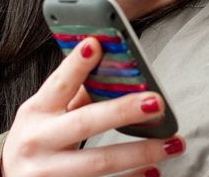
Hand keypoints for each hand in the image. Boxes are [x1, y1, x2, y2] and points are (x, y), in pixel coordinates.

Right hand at [2, 37, 184, 176]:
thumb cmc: (36, 138)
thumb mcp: (45, 113)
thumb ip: (75, 92)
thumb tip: (115, 66)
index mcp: (35, 111)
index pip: (58, 83)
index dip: (76, 64)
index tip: (97, 44)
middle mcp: (38, 141)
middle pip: (85, 124)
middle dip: (123, 111)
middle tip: (157, 102)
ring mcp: (47, 172)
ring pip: (99, 163)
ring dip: (141, 153)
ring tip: (173, 143)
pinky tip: (154, 171)